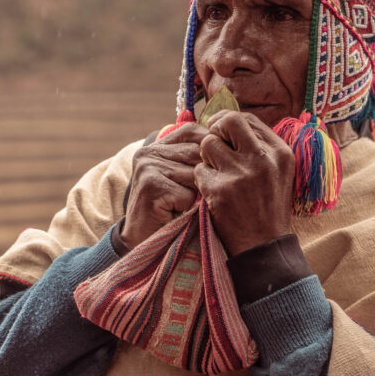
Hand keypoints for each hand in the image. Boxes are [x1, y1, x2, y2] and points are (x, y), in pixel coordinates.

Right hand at [121, 123, 208, 248]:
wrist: (144, 243)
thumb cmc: (171, 212)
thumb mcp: (183, 181)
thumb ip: (197, 160)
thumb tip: (231, 143)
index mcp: (157, 146)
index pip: (193, 132)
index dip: (211, 148)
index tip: (218, 169)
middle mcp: (149, 152)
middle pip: (197, 152)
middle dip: (208, 175)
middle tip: (203, 196)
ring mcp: (148, 167)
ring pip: (195, 174)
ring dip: (198, 195)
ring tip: (186, 207)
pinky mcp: (150, 186)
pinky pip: (187, 194)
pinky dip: (188, 209)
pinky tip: (176, 215)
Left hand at [193, 110, 294, 255]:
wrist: (264, 246)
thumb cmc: (268, 207)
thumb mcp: (278, 173)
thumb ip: (260, 147)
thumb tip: (230, 121)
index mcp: (280, 152)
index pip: (248, 119)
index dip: (228, 121)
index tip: (220, 130)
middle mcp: (262, 159)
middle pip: (228, 122)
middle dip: (215, 130)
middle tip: (213, 144)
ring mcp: (241, 174)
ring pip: (208, 144)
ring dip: (207, 158)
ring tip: (216, 174)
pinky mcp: (220, 190)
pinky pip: (199, 171)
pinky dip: (202, 181)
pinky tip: (214, 193)